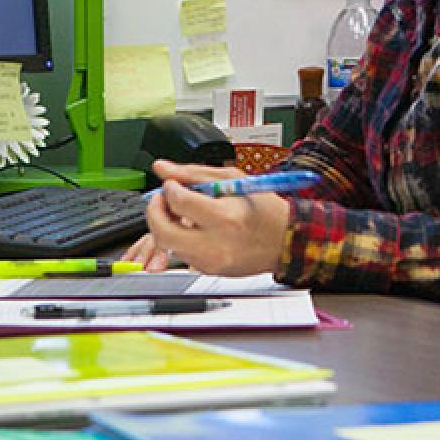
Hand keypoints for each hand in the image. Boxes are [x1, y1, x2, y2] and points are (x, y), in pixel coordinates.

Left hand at [144, 160, 289, 276]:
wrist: (285, 241)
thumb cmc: (264, 209)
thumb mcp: (232, 179)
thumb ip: (192, 173)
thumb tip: (162, 168)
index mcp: (224, 216)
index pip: (178, 201)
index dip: (169, 188)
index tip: (173, 184)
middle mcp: (215, 243)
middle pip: (163, 232)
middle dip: (154, 212)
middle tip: (161, 200)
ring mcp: (211, 261)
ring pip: (168, 245)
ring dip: (165, 225)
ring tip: (179, 212)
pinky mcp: (209, 270)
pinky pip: (181, 254)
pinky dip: (179, 238)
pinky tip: (191, 227)